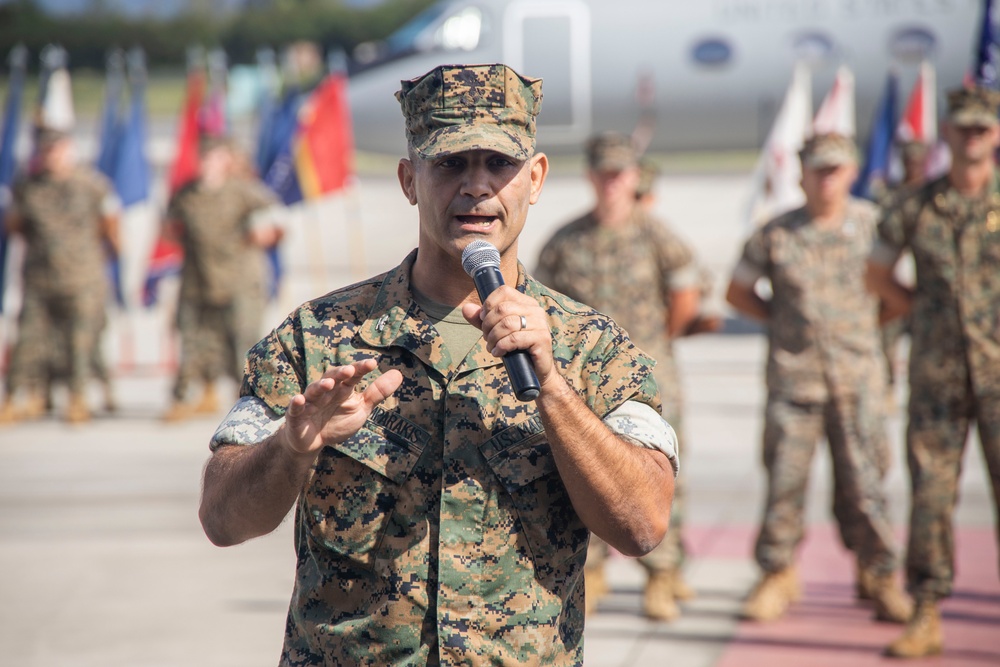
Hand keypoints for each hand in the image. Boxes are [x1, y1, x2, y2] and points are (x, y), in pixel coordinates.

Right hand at [281, 359, 402, 456]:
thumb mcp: (361, 409)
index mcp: (342, 388)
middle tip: (350, 370)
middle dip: (340, 373)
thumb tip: (398, 374)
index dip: (360, 369)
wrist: (314, 442)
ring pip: (314, 390)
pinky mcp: (296, 416)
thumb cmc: (337, 421)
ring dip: (320, 386)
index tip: (372, 364)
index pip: (352, 375)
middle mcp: (326, 391)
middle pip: (332, 378)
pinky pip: (295, 408)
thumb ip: (377, 393)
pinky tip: (299, 400)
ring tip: (329, 384)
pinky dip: (296, 404)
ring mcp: (310, 402)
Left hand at [461, 286, 558, 388]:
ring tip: (492, 347)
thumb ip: (482, 320)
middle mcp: (535, 310)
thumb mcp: (497, 331)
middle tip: (486, 337)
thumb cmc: (516, 348)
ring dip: (493, 337)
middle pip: (503, 308)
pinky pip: (514, 339)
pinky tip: (498, 353)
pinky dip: (501, 346)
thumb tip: (466, 308)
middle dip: (488, 324)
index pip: (504, 291)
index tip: (482, 319)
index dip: (488, 304)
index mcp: (526, 303)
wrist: (536, 371)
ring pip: (507, 324)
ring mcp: (540, 324)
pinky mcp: (542, 339)